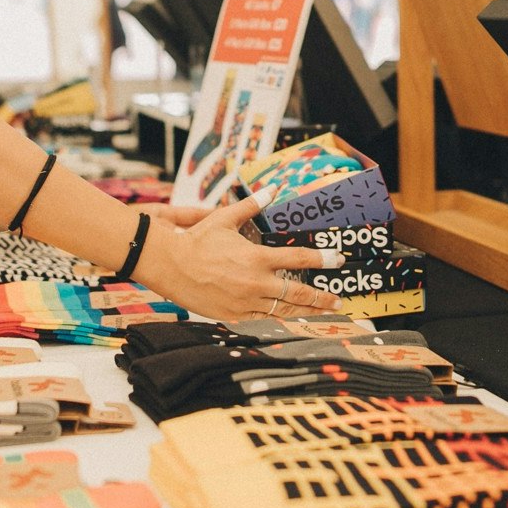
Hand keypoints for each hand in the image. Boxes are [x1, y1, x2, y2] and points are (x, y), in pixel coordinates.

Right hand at [135, 194, 343, 322]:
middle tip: (337, 299)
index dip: (322, 259)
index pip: (299, 260)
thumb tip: (272, 188)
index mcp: (257, 258)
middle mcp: (256, 283)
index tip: (337, 259)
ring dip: (306, 311)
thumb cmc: (197, 241)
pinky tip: (288, 316)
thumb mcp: (224, 219)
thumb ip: (252, 206)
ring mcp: (246, 302)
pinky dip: (277, 316)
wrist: (170, 267)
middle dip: (322, 297)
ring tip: (321, 311)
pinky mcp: (235, 316)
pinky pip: (263, 318)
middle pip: (299, 293)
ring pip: (284, 310)